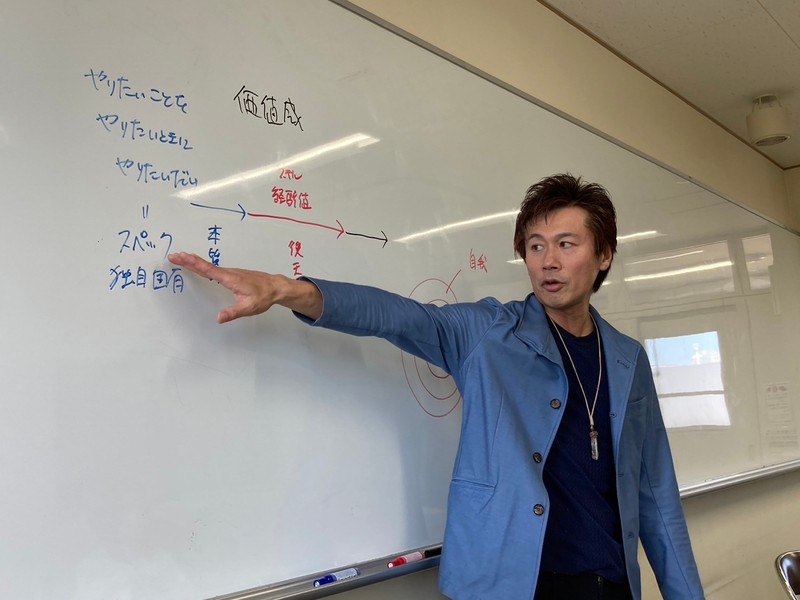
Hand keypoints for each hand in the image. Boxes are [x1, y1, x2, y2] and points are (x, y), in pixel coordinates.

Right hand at [168, 253, 289, 323]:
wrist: (275, 287)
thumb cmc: (263, 296)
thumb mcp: (249, 308)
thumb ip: (233, 313)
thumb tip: (218, 318)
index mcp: (230, 279)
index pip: (208, 270)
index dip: (193, 263)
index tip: (181, 257)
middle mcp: (228, 273)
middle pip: (205, 265)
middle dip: (188, 260)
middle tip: (173, 256)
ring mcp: (230, 273)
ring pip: (209, 266)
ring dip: (194, 262)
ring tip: (180, 258)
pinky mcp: (232, 274)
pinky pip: (214, 269)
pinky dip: (203, 266)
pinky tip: (198, 267)